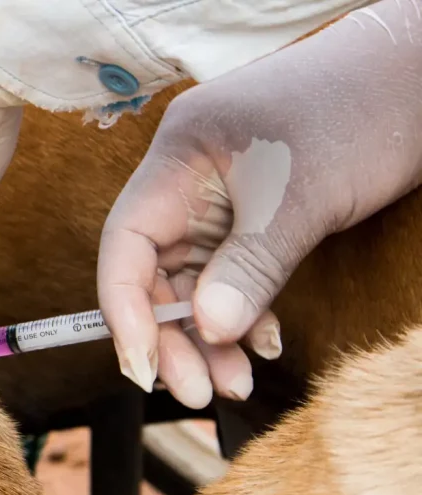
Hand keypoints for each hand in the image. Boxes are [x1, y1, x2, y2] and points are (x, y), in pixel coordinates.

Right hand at [98, 0, 421, 408]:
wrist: (412, 79)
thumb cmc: (357, 112)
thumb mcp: (301, 194)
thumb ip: (250, 264)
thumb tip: (209, 330)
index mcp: (177, 161)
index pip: (126, 244)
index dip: (125, 309)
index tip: (145, 367)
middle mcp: (185, 186)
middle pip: (153, 274)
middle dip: (173, 338)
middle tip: (197, 391)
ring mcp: (217, 204)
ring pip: (192, 286)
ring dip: (210, 339)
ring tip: (234, 383)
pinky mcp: (250, 221)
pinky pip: (230, 280)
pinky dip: (243, 317)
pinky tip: (264, 344)